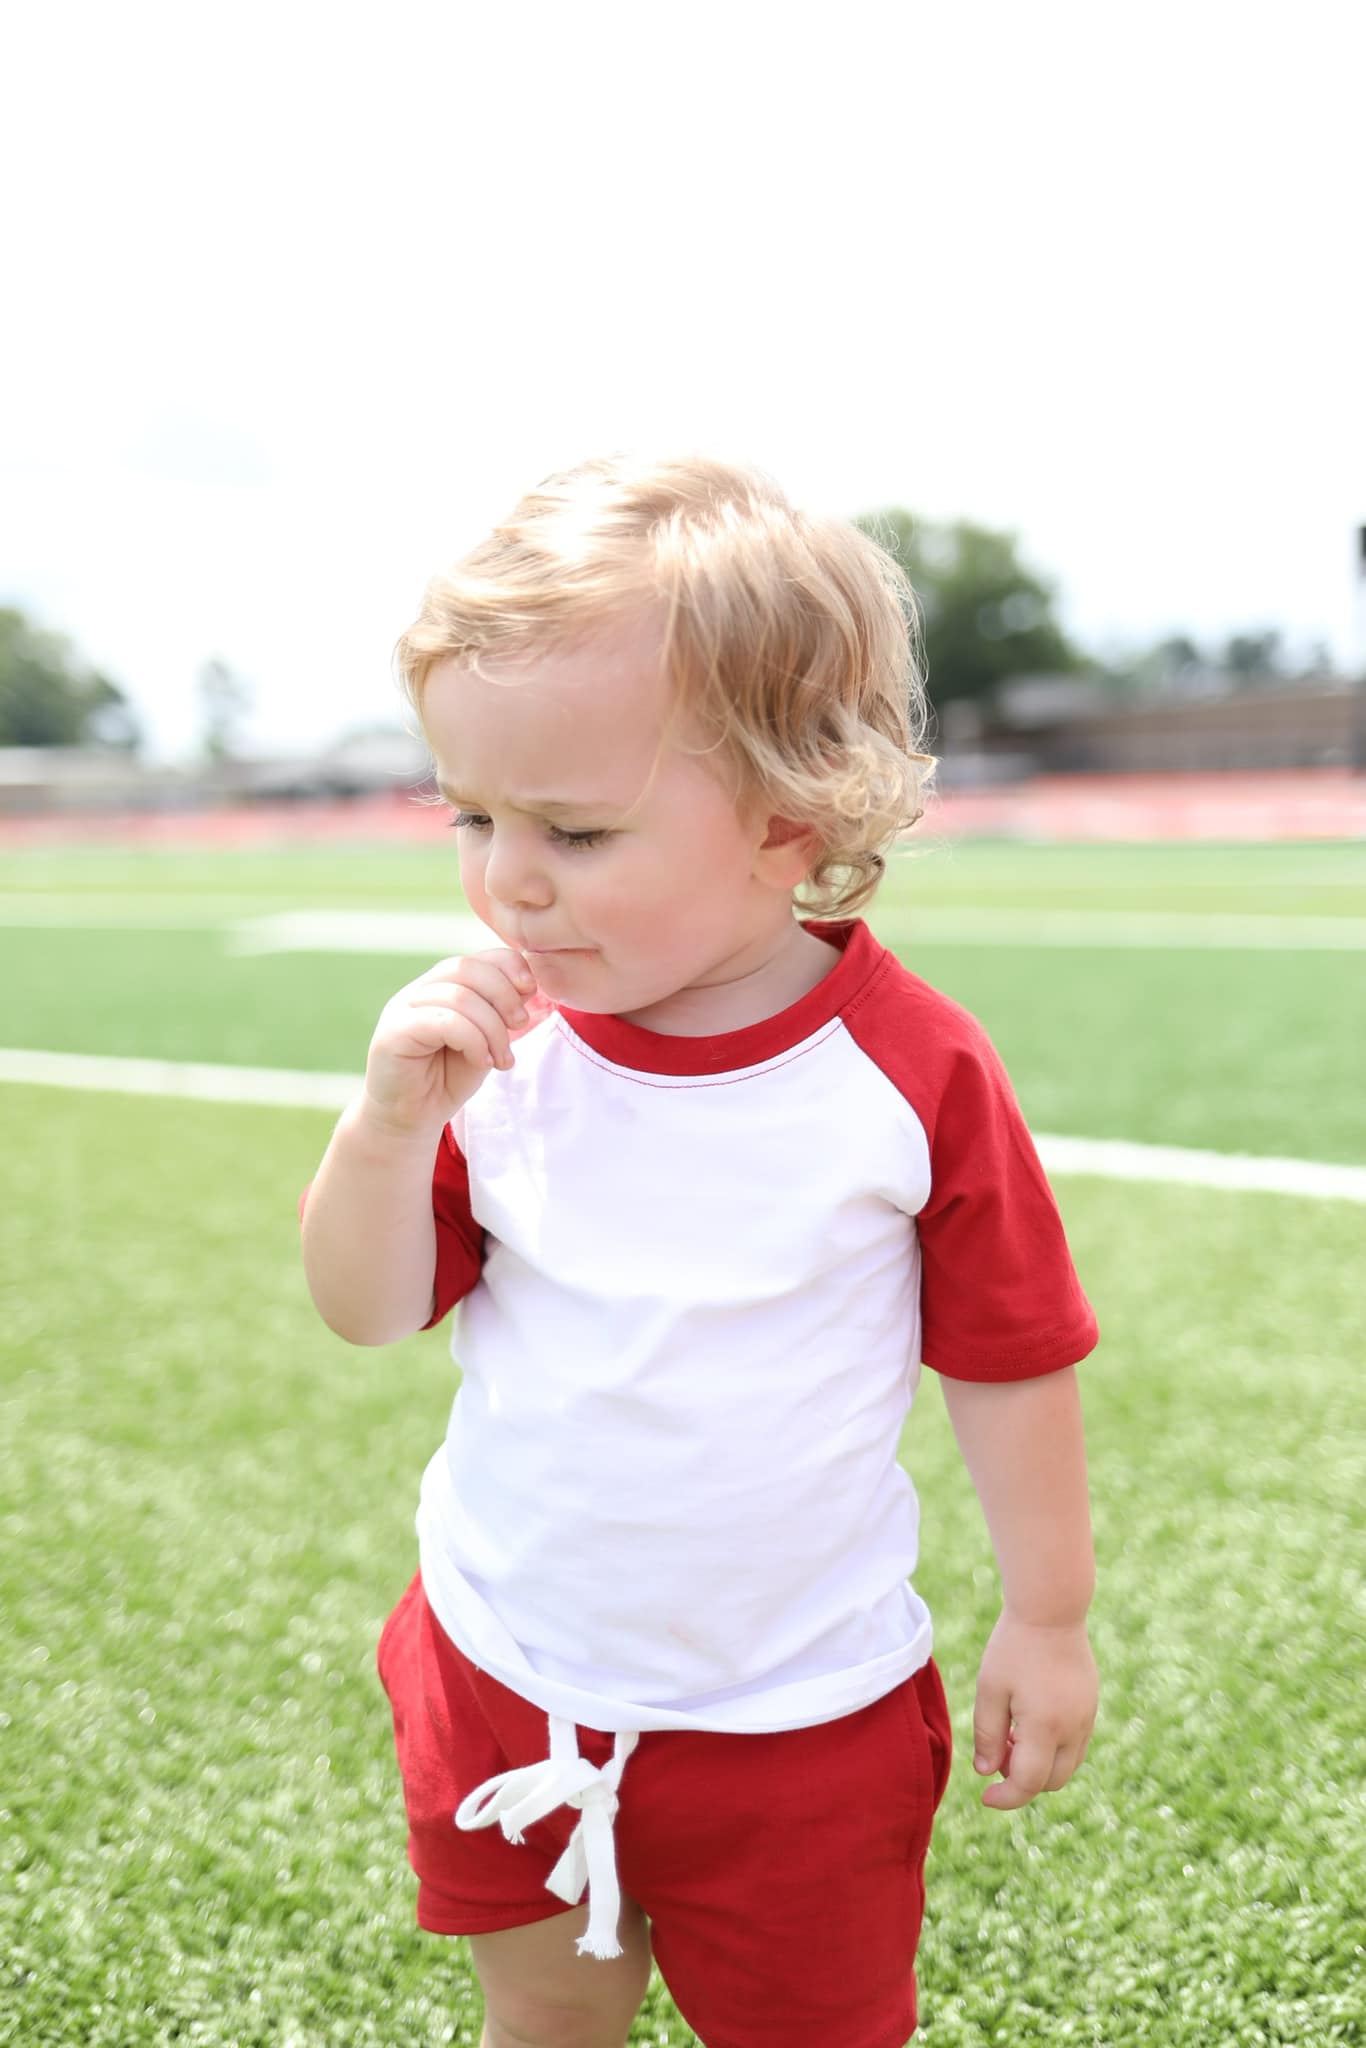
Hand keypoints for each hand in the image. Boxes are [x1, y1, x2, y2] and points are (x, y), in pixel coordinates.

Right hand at [359, 948, 540, 1137]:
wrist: (411, 1120)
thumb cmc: (447, 1079)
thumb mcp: (484, 1041)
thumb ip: (499, 1012)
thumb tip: (526, 985)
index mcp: (440, 986)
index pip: (477, 958)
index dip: (509, 966)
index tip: (531, 990)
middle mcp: (418, 990)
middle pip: (467, 968)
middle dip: (504, 994)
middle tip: (521, 1024)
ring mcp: (402, 1009)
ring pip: (459, 997)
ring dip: (492, 1028)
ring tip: (502, 1058)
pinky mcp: (393, 1033)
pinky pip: (444, 1022)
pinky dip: (473, 1040)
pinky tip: (481, 1060)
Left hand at [971, 1610, 1096, 1810]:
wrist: (1051, 1610)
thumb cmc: (1013, 1647)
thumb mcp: (990, 1689)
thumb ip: (987, 1735)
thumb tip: (987, 1773)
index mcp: (1045, 1727)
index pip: (1028, 1783)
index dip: (1006, 1798)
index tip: (985, 1796)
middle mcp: (1073, 1729)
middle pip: (1051, 1781)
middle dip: (1022, 1780)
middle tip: (997, 1753)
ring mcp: (1087, 1718)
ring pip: (1067, 1765)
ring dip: (1039, 1765)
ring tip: (1011, 1733)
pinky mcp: (1091, 1707)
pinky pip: (1075, 1745)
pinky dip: (1053, 1748)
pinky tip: (1029, 1721)